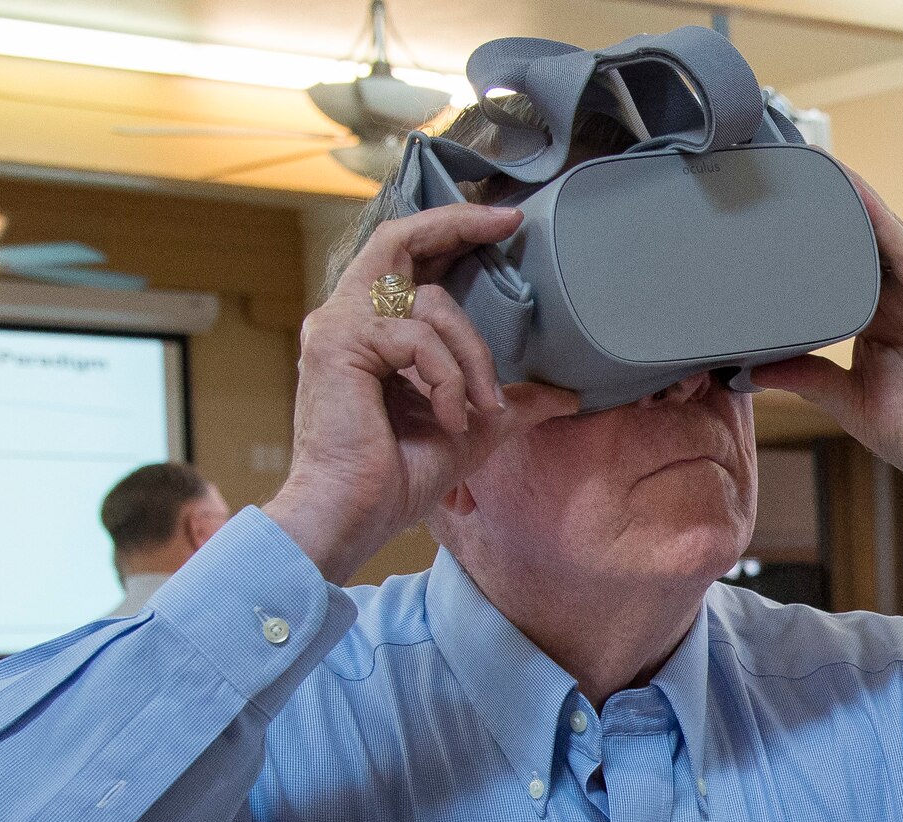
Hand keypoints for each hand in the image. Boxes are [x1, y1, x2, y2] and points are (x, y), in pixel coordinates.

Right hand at [267, 203, 579, 580]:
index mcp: (371, 330)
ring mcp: (338, 325)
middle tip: (508, 224)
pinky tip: (450, 418)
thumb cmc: (394, 479)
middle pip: (401, 239)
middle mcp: (347, 316)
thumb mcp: (470, 431)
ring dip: (472, 356)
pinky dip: (447, 378)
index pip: (409, 260)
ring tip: (481, 409)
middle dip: (457, 224)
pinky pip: (417, 337)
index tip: (506, 226)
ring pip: (429, 301)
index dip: (453, 232)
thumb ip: (509, 403)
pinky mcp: (340, 342)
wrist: (352, 516)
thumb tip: (564, 396)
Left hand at [752, 169, 902, 515]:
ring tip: (822, 171)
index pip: (848, 268)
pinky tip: (860, 200)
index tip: (782, 214)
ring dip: (858, 205)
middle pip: (868, 245)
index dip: (821, 241)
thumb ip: (808, 375)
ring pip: (890, 240)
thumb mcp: (849, 401)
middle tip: (796, 174)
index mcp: (884, 321)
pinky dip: (886, 227)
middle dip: (838, 210)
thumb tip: (757, 366)